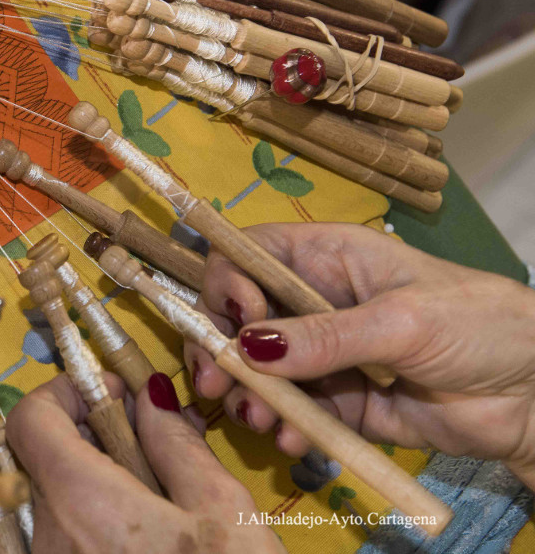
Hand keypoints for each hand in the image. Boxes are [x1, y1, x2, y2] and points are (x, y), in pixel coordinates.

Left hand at [7, 371, 283, 552]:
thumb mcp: (223, 513)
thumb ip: (176, 445)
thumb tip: (149, 398)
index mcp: (79, 500)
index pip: (30, 418)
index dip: (68, 391)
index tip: (114, 393)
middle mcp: (46, 538)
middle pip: (49, 462)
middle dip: (99, 442)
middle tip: (159, 452)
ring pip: (62, 507)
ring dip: (104, 490)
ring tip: (168, 513)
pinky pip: (68, 545)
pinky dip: (101, 532)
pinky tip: (153, 548)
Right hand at [185, 222, 534, 487]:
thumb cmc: (480, 325)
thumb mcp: (402, 321)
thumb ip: (325, 336)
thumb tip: (248, 346)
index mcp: (329, 257)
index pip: (252, 254)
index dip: (229, 281)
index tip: (237, 321)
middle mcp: (316, 302)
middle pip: (243, 316)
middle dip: (221, 348)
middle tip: (213, 383)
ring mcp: (326, 355)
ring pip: (262, 370)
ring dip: (249, 394)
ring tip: (258, 419)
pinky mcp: (340, 404)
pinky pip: (295, 412)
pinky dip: (284, 426)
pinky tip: (292, 438)